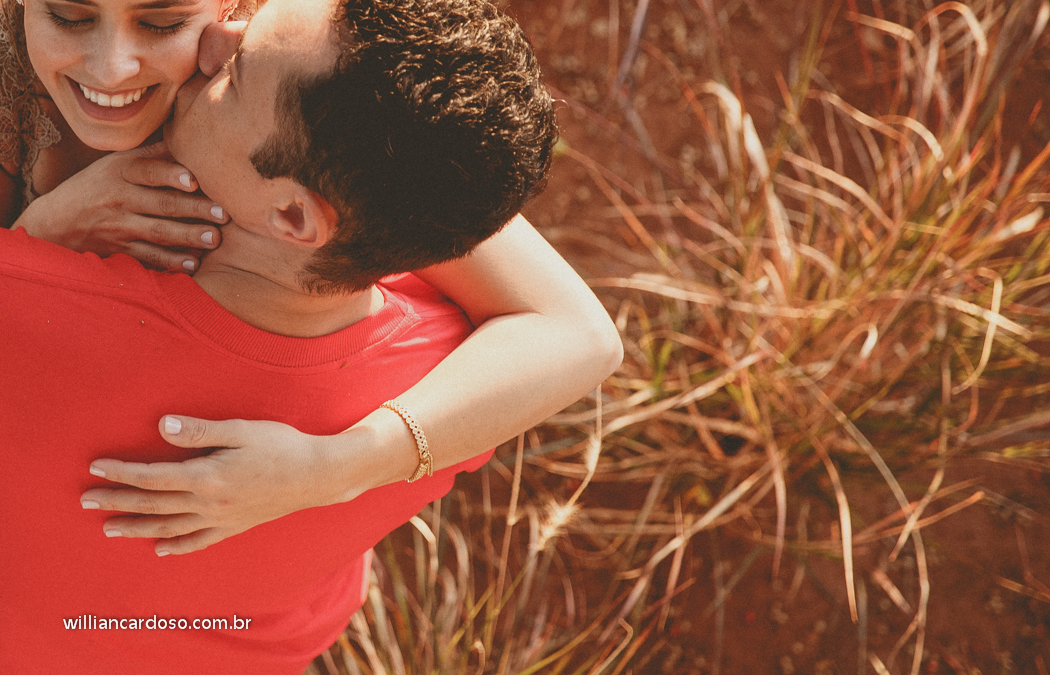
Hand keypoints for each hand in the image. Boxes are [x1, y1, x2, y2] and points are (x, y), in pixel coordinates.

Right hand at [16, 142, 228, 271]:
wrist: (54, 223)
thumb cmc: (95, 187)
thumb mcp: (114, 165)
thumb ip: (150, 155)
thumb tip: (185, 137)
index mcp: (119, 172)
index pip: (147, 171)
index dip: (171, 175)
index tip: (194, 180)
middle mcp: (119, 198)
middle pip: (161, 204)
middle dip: (194, 209)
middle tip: (223, 214)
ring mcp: (119, 227)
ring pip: (158, 232)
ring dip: (188, 236)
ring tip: (215, 239)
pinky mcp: (119, 250)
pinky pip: (148, 257)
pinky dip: (170, 262)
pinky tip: (192, 263)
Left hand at [81, 416, 344, 555]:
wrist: (318, 475)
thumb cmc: (282, 446)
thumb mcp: (241, 430)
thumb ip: (200, 431)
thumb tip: (161, 427)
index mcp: (207, 476)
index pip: (153, 476)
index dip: (122, 473)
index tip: (96, 468)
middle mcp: (209, 502)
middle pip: (154, 504)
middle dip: (117, 502)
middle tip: (86, 501)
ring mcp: (221, 518)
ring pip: (169, 526)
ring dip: (136, 527)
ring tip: (109, 529)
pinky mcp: (235, 526)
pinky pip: (199, 541)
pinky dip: (177, 546)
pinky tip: (160, 549)